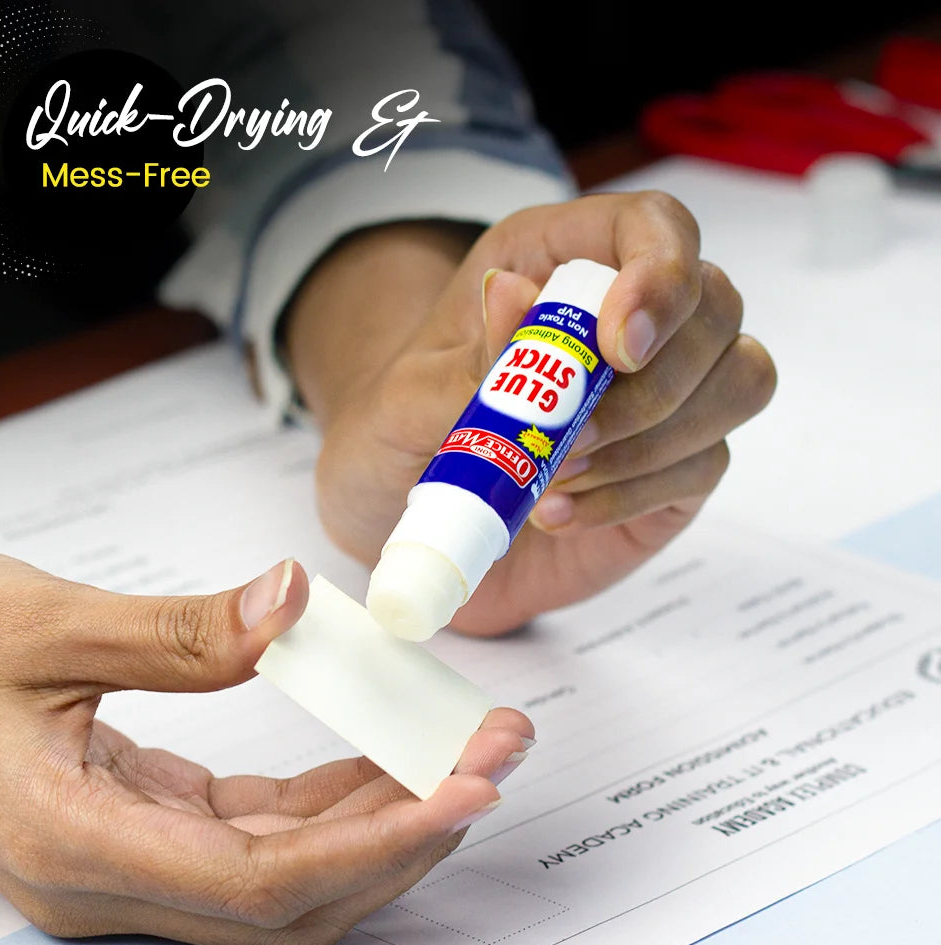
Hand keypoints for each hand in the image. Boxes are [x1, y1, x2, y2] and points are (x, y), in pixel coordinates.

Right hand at [0, 547, 529, 944]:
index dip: (375, 843)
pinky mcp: (134, 828)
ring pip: (284, 878)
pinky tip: (374, 756)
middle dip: (406, 832)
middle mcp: (106, 880)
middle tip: (491, 758)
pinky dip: (324, 803)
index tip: (462, 791)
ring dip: (376, 821)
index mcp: (73, 845)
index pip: (263, 881)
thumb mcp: (46, 620)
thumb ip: (180, 632)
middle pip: (293, 897)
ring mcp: (122, 864)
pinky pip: (254, 835)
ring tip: (455, 755)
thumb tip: (293, 607)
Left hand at [285, 196, 775, 635]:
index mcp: (558, 264)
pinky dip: (631, 496)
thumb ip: (466, 360)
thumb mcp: (405, 402)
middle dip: (652, 387)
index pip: (655, 226)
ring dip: (650, 444)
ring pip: (739, 383)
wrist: (407, 526)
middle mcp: (625, 317)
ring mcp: (663, 396)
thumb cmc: (396, 442)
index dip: (659, 275)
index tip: (618, 348)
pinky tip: (559, 514)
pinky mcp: (673, 467)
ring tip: (554, 480)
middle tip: (568, 442)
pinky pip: (704, 464)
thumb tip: (513, 294)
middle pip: (717, 307)